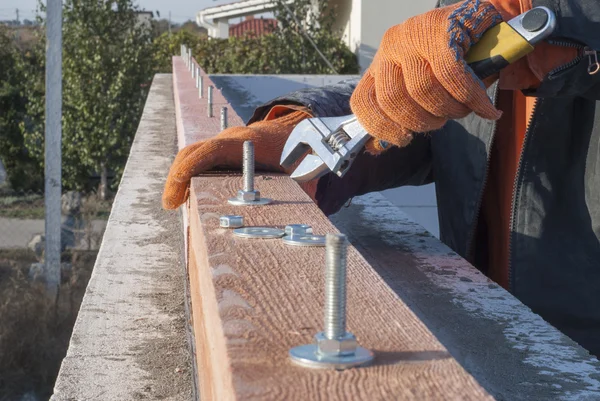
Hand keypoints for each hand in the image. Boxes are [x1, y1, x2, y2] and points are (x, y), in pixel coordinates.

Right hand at [162, 109, 312, 208]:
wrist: (297, 131)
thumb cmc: (297, 153)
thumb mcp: (298, 173)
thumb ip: (290, 193)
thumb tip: (285, 222)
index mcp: (246, 142)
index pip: (211, 151)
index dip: (191, 167)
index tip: (177, 187)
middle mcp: (230, 139)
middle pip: (193, 151)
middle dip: (177, 177)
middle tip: (170, 205)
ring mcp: (223, 143)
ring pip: (193, 156)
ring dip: (181, 178)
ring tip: (175, 204)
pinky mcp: (223, 152)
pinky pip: (200, 161)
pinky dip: (190, 176)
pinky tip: (188, 197)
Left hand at [351, 0, 503, 153]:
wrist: (484, 20)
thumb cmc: (453, 61)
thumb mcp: (421, 87)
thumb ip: (400, 115)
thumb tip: (377, 148)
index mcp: (380, 64)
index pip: (363, 101)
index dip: (380, 127)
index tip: (403, 139)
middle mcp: (389, 47)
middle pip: (393, 100)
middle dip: (422, 121)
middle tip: (442, 120)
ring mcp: (412, 34)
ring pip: (422, 90)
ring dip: (450, 110)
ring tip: (464, 109)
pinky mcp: (438, 27)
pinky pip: (452, 76)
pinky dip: (472, 98)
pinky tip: (486, 109)